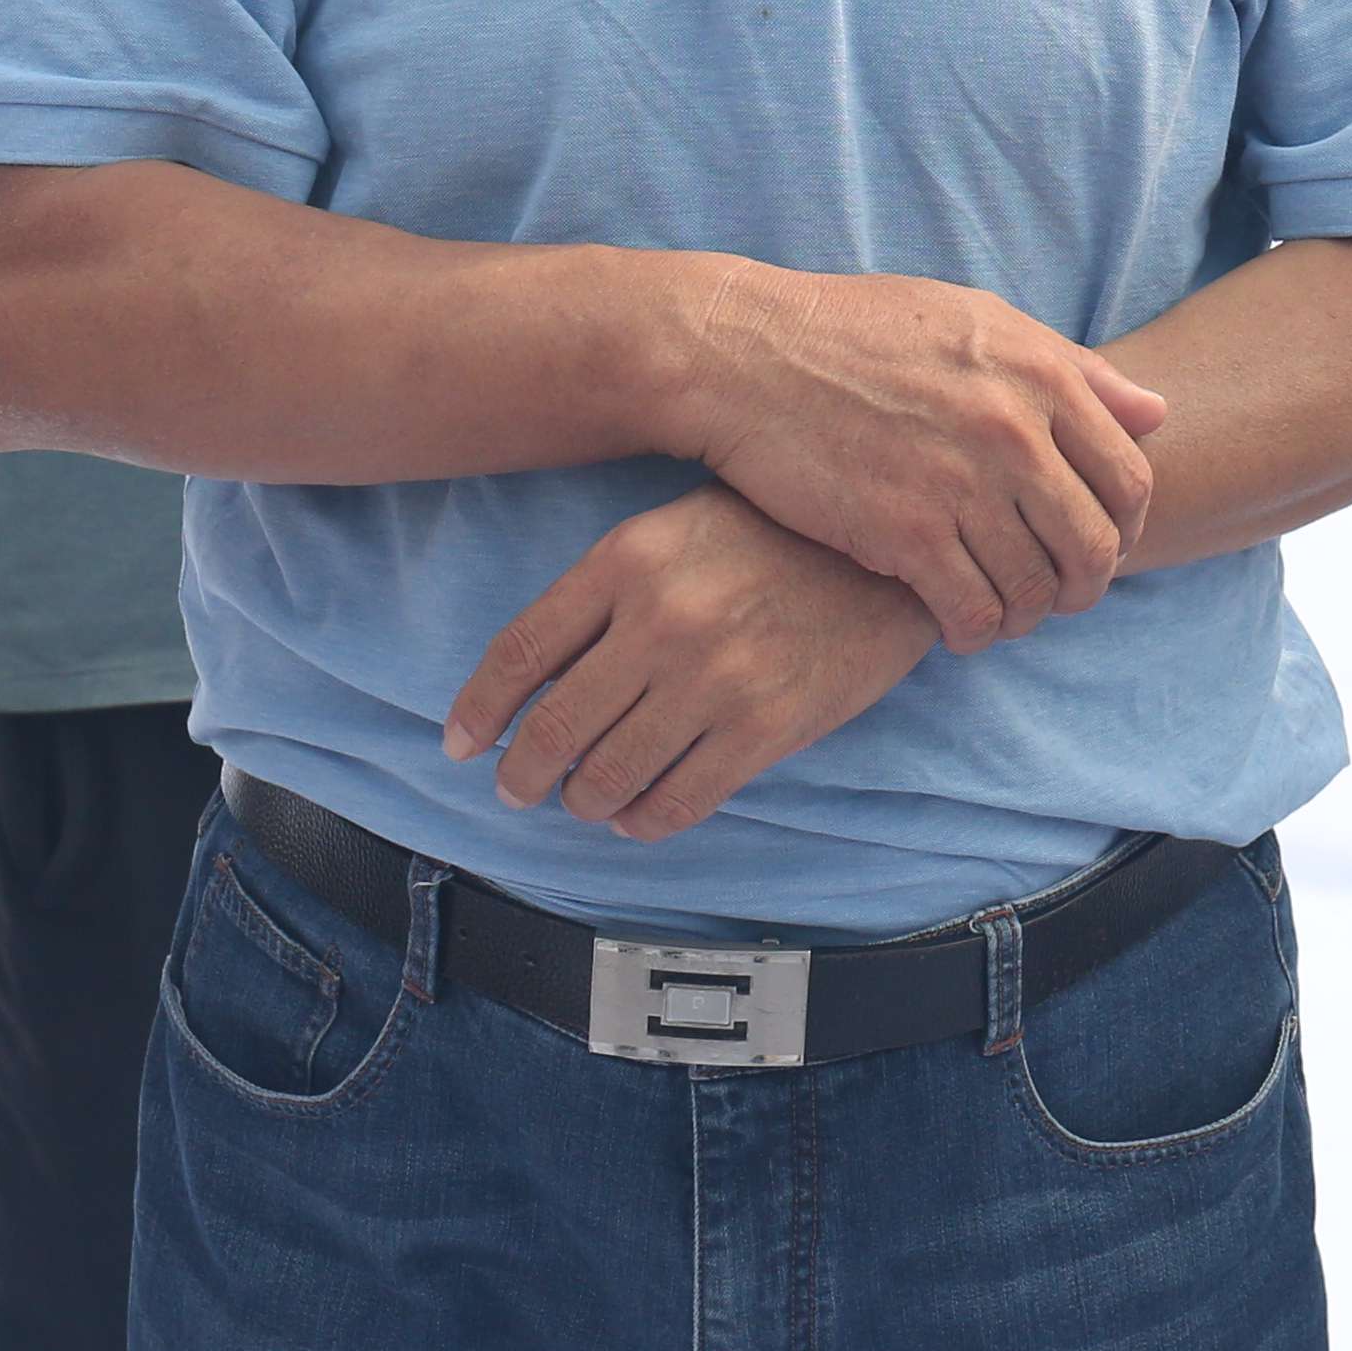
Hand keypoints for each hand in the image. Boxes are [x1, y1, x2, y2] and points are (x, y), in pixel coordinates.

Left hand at [442, 484, 940, 841]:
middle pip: (554, 726)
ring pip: (608, 775)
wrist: (890, 553)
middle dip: (522, 772)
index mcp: (627, 559)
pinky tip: (635, 814)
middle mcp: (661, 621)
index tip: (461, 743)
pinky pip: (676, 802)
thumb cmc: (776, 534)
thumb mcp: (674, 530)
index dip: (479, 708)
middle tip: (517, 787)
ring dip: (581, 801)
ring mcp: (714, 680)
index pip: (521, 651)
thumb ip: (606, 590)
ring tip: (580, 800)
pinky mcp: (765, 729)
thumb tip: (537, 676)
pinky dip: (641, 820)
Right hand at [677, 264, 1166, 653]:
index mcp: (1039, 374)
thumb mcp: (975, 319)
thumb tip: (1156, 413)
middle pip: (1093, 545)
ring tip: (1004, 611)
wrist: (748, 354)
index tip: (1097, 544)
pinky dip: (975, 632)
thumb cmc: (859, 330)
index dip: (1125, 527)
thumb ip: (1071, 367)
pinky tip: (957, 624)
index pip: (1129, 478)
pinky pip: (972, 612)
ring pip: (1035, 588)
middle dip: (1086, 584)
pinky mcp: (904, 533)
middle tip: (1058, 593)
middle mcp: (1012, 430)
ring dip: (1027, 614)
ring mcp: (959, 484)